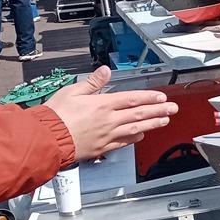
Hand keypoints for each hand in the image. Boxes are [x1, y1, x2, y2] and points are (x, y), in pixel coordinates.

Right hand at [45, 66, 178, 160]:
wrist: (46, 140)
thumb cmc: (55, 116)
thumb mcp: (72, 91)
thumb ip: (92, 83)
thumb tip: (105, 71)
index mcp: (102, 105)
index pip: (131, 99)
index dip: (149, 98)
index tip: (161, 96)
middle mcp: (109, 120)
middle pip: (139, 114)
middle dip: (159, 110)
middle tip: (173, 108)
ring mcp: (108, 135)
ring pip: (136, 129)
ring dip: (152, 124)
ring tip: (164, 120)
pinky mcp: (103, 147)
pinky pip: (123, 142)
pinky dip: (135, 138)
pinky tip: (142, 135)